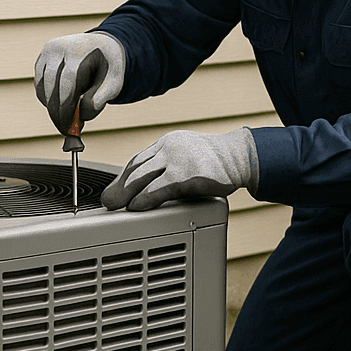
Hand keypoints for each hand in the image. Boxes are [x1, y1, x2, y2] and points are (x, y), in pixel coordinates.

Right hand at [33, 32, 126, 134]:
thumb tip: (82, 116)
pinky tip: (63, 104)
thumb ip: (100, 99)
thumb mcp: (115, 82)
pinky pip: (39, 86)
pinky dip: (48, 99)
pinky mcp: (41, 60)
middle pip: (51, 86)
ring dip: (52, 107)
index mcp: (78, 50)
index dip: (66, 108)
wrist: (102, 46)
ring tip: (69, 117)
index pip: (67, 82)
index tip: (69, 128)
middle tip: (66, 131)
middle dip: (57, 112)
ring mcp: (47, 53)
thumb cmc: (109, 66)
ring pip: (42, 88)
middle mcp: (58, 48)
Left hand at [103, 129, 259, 211]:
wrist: (241, 156)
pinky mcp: (188, 173)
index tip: (114, 190)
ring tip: (116, 206)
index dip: (122, 177)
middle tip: (108, 201)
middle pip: (136, 167)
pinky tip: (137, 206)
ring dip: (126, 192)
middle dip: (119, 185)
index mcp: (168, 144)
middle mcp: (169, 147)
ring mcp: (178, 158)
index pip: (138, 160)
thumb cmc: (217, 163)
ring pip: (143, 175)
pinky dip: (146, 197)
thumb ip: (169, 170)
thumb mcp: (188, 160)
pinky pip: (160, 187)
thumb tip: (148, 190)